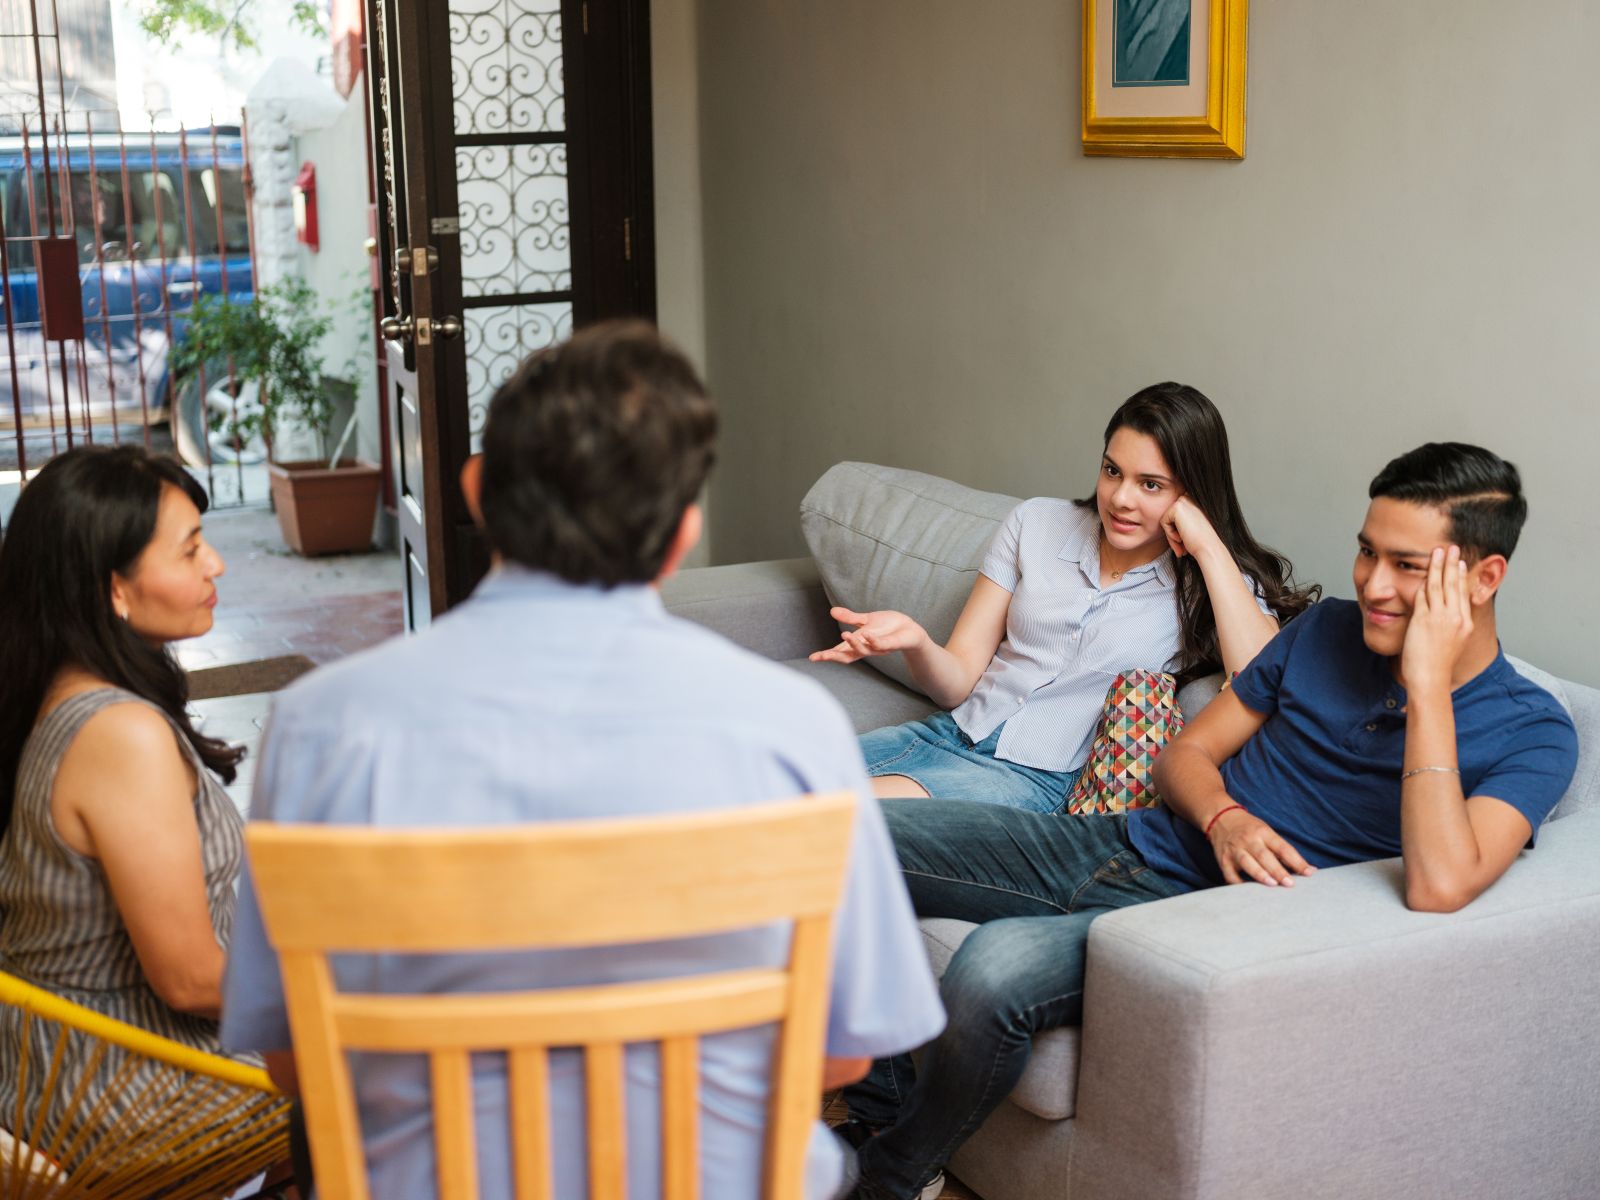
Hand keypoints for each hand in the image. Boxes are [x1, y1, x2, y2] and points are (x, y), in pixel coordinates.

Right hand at [809, 607, 929, 664]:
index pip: (840, 652)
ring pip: (863, 650)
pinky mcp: (891, 644)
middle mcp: (866, 648)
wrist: (910, 629)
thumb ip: (850, 617)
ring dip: (853, 644)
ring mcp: (878, 648)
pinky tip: (866, 634)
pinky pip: (881, 644)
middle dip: (834, 656)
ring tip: (844, 635)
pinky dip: (873, 640)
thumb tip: (831, 611)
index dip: (826, 655)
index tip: (812, 658)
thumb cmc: (888, 627)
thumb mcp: (866, 620)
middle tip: (821, 656)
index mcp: (859, 644)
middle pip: (847, 656)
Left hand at [1159, 496, 1221, 560]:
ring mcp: (1184, 501)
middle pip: (1170, 517)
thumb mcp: (1191, 528)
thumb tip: (1168, 522)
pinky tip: (1181, 538)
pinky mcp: (1176, 507)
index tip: (1186, 543)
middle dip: (1174, 534)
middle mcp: (1190, 498)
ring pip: (1166, 520)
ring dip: (1171, 535)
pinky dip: (1169, 534)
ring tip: (1182, 545)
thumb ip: (1181, 522)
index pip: (1175, 516)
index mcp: (1194, 502)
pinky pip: (1163, 522)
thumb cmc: (1202, 542)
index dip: (1179, 532)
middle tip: (1182, 547)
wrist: (1209, 548)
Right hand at [1208, 805, 1315, 887]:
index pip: (1283, 847)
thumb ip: (1283, 851)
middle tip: (1290, 884)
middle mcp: (1249, 840)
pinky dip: (1238, 884)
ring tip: (1271, 884)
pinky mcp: (1223, 860)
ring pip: (1247, 863)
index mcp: (1263, 833)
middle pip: (1264, 856)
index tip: (1309, 873)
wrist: (1221, 818)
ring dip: (1259, 874)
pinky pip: (1230, 874)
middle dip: (1278, 870)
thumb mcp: (1267, 832)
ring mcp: (1234, 850)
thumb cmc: (1251, 829)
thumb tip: (1308, 870)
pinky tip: (1248, 892)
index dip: (1297, 861)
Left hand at [1400, 545, 1473, 691]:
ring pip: (1439, 585)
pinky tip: (1423, 572)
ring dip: (1438, 566)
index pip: (1464, 593)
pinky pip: (1423, 596)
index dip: (1461, 576)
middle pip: (1454, 584)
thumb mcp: (1452, 641)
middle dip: (1452, 563)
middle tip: (1452, 547)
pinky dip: (1423, 583)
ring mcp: (1441, 618)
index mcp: (1465, 623)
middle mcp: (1456, 618)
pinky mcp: (1424, 620)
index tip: (1460, 562)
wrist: (1430, 678)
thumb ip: (1450, 624)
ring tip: (1438, 552)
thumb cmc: (1436, 664)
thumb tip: (1444, 611)